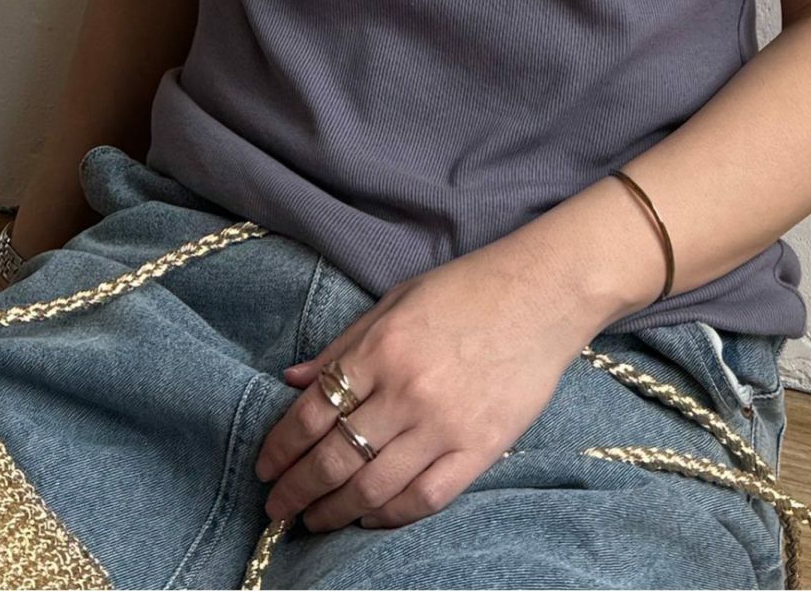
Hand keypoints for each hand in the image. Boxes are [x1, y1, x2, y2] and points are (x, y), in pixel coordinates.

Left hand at [252, 235, 598, 534]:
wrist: (544, 292)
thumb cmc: (467, 289)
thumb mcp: (396, 301)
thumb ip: (343, 345)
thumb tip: (292, 381)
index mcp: (382, 348)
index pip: (314, 412)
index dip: (281, 448)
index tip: (265, 469)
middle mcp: (407, 391)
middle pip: (335, 458)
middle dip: (297, 490)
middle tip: (277, 509)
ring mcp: (445, 424)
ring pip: (373, 488)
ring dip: (334, 512)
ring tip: (313, 521)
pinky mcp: (482, 449)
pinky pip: (425, 499)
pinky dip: (389, 517)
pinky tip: (368, 519)